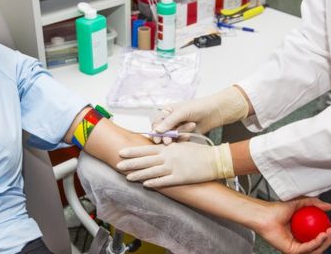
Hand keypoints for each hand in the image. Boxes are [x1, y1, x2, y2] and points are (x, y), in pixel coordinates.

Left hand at [117, 142, 232, 186]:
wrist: (213, 159)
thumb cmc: (198, 152)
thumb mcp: (181, 145)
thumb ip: (168, 148)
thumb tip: (156, 149)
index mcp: (168, 148)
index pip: (146, 149)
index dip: (132, 151)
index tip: (121, 152)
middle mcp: (168, 157)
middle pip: (145, 161)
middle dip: (130, 163)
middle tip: (117, 166)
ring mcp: (173, 168)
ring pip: (151, 171)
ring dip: (138, 174)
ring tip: (128, 177)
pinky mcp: (180, 178)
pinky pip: (164, 181)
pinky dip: (154, 182)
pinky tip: (145, 184)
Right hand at [152, 86, 248, 140]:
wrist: (216, 112)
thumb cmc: (199, 107)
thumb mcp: (182, 112)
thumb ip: (169, 122)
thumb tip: (157, 131)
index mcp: (167, 112)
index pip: (156, 122)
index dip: (155, 131)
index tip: (157, 138)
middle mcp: (171, 120)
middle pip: (162, 132)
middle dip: (166, 136)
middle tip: (168, 141)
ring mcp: (178, 128)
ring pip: (171, 137)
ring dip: (177, 136)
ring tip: (187, 132)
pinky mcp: (185, 135)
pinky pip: (179, 140)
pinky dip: (183, 139)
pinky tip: (189, 135)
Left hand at [255, 197, 330, 253]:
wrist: (264, 214)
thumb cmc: (277, 209)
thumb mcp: (299, 202)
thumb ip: (314, 203)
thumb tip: (329, 206)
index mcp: (302, 233)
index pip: (320, 234)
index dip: (330, 231)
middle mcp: (300, 241)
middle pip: (321, 243)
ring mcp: (296, 247)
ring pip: (317, 248)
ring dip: (327, 240)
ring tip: (330, 230)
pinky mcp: (292, 251)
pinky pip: (308, 248)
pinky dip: (317, 242)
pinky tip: (322, 234)